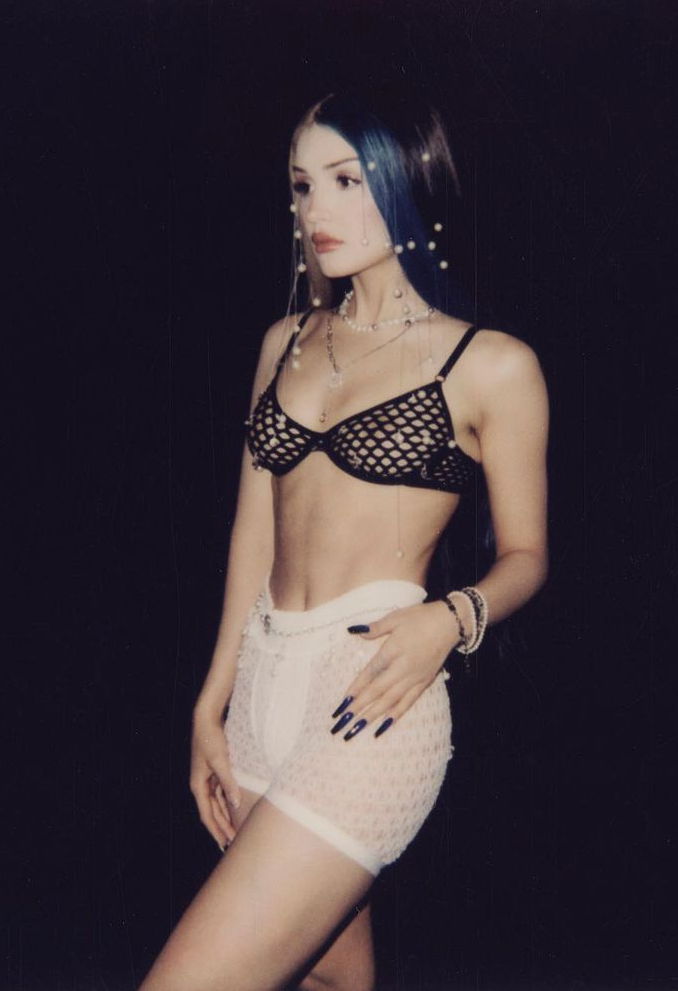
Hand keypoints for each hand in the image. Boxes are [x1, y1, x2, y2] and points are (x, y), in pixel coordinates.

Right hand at [190, 711, 241, 850]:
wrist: (206, 719)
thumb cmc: (211, 739)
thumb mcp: (220, 761)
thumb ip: (228, 783)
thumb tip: (235, 803)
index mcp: (198, 785)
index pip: (207, 815)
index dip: (216, 830)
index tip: (224, 844)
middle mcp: (201, 784)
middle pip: (212, 812)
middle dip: (222, 828)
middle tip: (233, 844)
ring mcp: (208, 778)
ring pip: (217, 804)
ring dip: (225, 818)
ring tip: (235, 832)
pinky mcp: (215, 772)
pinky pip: (221, 793)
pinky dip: (228, 804)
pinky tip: (236, 810)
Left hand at [330, 601, 460, 739]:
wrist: (451, 623)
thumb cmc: (421, 617)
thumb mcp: (396, 617)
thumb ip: (376, 627)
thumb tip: (354, 631)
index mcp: (393, 651)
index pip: (370, 673)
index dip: (356, 688)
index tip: (343, 702)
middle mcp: (403, 668)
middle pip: (378, 692)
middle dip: (360, 708)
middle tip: (344, 723)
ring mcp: (415, 677)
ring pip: (392, 701)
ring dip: (374, 715)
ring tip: (359, 728)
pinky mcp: (425, 682)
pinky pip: (408, 702)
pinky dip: (396, 714)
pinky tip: (385, 725)